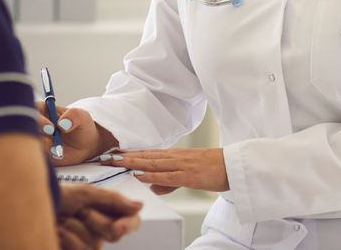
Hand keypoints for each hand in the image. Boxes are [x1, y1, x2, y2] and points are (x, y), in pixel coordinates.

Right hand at [36, 103, 116, 165]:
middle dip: (35, 134)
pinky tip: (55, 158)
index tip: (51, 127)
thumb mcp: (82, 117)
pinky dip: (41, 159)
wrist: (86, 145)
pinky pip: (34, 158)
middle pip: (25, 127)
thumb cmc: (82, 126)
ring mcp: (37, 140)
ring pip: (28, 144)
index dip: (38, 118)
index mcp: (44, 110)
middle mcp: (37, 125)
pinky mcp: (40, 154)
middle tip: (51, 139)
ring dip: (39, 148)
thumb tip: (62, 124)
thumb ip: (74, 116)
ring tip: (57, 150)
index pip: (33, 110)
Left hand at [57, 184, 142, 248]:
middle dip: (96, 222)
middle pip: (114, 235)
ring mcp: (89, 241)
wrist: (34, 205)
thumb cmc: (62, 195)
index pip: (132, 221)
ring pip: (95, 245)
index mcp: (109, 210)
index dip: (128, 224)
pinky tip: (59, 231)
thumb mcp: (89, 193)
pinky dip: (68, 239)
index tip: (118, 226)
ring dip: (77, 228)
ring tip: (65, 219)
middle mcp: (102, 227)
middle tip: (83, 211)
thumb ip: (115, 200)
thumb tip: (140, 206)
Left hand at [101, 148, 228, 195]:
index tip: (113, 154)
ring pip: (152, 163)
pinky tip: (140, 175)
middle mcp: (175, 157)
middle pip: (145, 156)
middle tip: (106, 156)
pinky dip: (151, 175)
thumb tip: (152, 186)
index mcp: (174, 156)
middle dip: (125, 157)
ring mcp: (181, 164)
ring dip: (133, 162)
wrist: (234, 166)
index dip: (129, 154)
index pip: (147, 154)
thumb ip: (169, 182)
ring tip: (116, 162)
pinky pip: (167, 175)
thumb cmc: (213, 170)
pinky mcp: (188, 175)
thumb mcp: (188, 175)